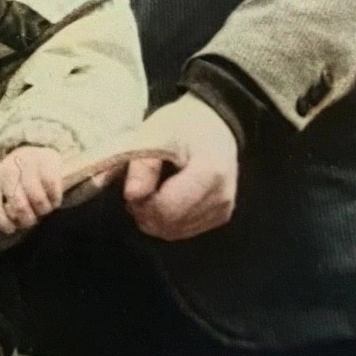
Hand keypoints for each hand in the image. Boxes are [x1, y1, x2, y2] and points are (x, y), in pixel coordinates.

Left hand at [0, 145, 65, 234]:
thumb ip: (3, 209)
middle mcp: (9, 171)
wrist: (33, 149)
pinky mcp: (48, 163)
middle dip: (28, 220)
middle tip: (32, 219)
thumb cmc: (17, 180)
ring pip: (39, 201)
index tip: (12, 228)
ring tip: (42, 208)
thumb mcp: (3, 191)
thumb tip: (12, 225)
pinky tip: (52, 199)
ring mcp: (29, 166)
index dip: (3, 223)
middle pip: (20, 207)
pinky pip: (54, 192)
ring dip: (43, 211)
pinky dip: (55, 201)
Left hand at [122, 93, 237, 240]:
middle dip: (145, 212)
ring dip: (153, 218)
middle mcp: (222, 196)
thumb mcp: (156, 133)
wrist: (214, 123)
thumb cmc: (182, 124)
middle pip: (170, 223)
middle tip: (137, 188)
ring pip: (174, 232)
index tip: (132, 186)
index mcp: (210, 172)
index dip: (142, 203)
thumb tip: (132, 195)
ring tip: (150, 191)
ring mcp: (223, 209)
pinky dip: (166, 220)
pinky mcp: (220, 216)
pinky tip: (165, 198)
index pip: (166, 208)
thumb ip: (142, 165)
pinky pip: (183, 230)